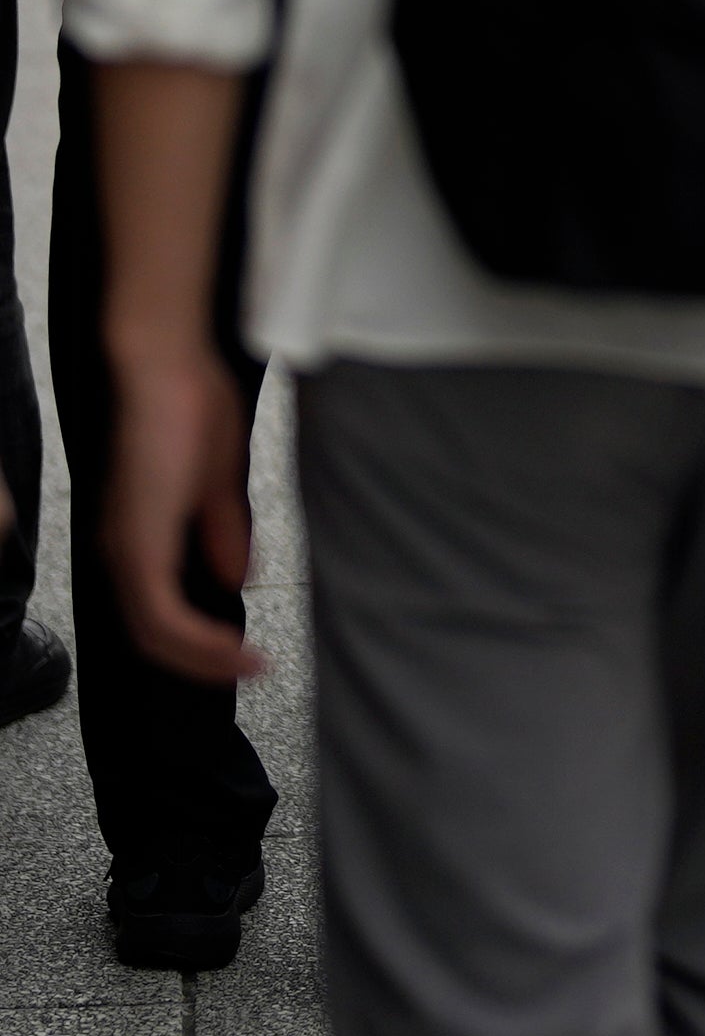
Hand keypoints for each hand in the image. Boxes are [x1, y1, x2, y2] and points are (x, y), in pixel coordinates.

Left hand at [102, 317, 259, 686]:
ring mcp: (125, 548)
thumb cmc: (192, 404)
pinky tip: (237, 648)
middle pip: (150, 634)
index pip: (157, 611)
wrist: (168, 366)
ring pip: (152, 634)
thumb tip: (236, 579)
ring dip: (203, 659)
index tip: (248, 652)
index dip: (200, 640)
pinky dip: (199, 641)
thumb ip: (224, 532)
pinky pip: (161, 616)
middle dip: (202, 662)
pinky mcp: (137, 544)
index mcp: (138, 534)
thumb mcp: (218, 481)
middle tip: (252, 670)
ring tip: (252, 666)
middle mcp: (121, 549)